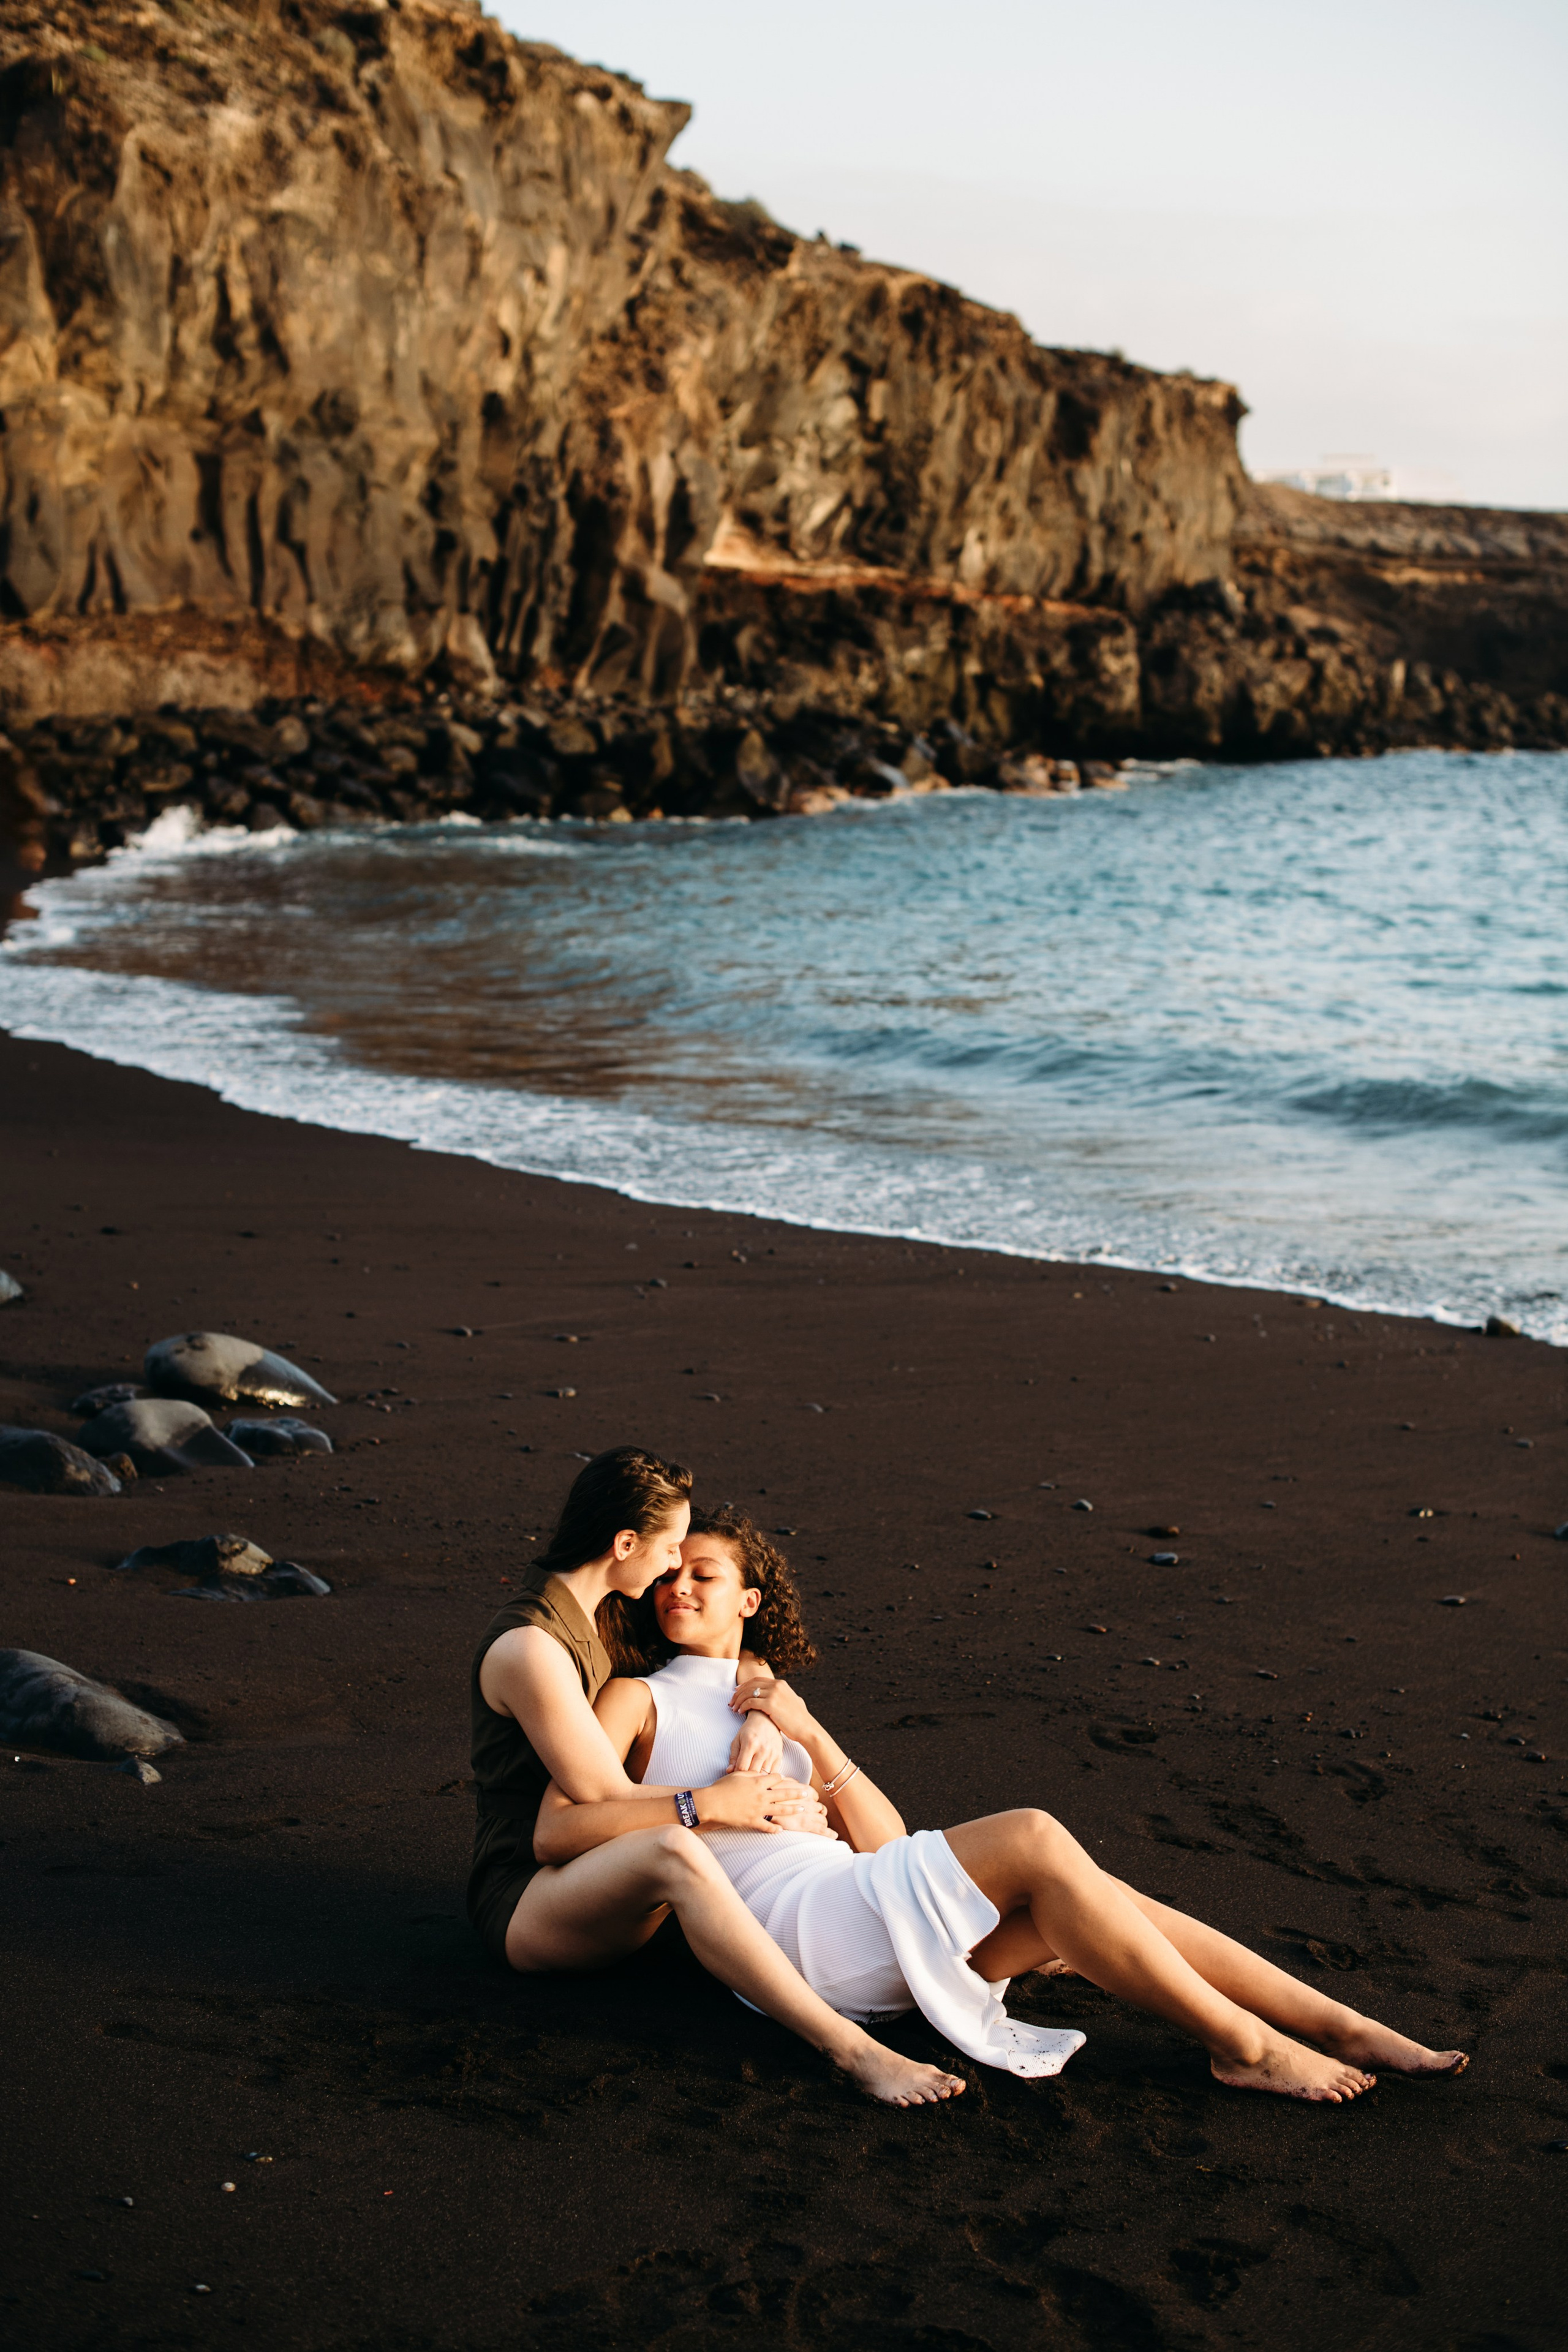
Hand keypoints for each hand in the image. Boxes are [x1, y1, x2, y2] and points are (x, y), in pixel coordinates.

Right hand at [693, 1775, 828, 1835]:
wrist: (712, 1803)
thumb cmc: (722, 1786)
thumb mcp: (737, 1775)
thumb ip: (750, 1773)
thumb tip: (759, 1772)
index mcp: (757, 1782)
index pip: (776, 1778)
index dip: (781, 1778)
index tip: (786, 1779)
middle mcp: (761, 1796)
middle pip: (784, 1793)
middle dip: (797, 1793)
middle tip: (808, 1793)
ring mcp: (758, 1810)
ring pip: (780, 1810)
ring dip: (793, 1810)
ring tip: (802, 1809)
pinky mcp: (752, 1821)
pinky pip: (766, 1826)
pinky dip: (774, 1829)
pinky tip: (781, 1830)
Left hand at [727, 1709, 784, 1775]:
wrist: (766, 1720)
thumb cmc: (749, 1730)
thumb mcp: (737, 1740)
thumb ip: (733, 1757)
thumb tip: (729, 1772)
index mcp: (750, 1744)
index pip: (742, 1767)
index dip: (736, 1775)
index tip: (734, 1776)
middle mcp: (762, 1749)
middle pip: (753, 1773)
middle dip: (746, 1779)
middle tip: (741, 1781)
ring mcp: (772, 1753)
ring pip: (764, 1775)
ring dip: (757, 1780)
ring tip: (751, 1781)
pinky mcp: (779, 1755)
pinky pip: (773, 1773)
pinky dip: (767, 1778)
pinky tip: (762, 1777)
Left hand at [729, 1676, 815, 1745]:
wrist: (806, 1728)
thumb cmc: (799, 1719)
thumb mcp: (793, 1701)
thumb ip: (785, 1695)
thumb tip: (781, 1695)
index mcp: (780, 1684)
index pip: (757, 1680)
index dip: (745, 1685)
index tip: (737, 1691)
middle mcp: (776, 1686)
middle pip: (750, 1685)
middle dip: (738, 1692)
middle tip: (731, 1700)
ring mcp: (774, 1694)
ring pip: (748, 1693)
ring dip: (738, 1700)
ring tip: (733, 1708)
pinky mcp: (771, 1704)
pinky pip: (750, 1702)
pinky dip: (743, 1706)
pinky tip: (740, 1712)